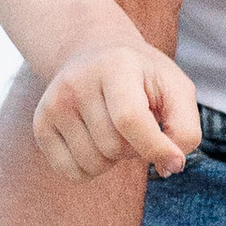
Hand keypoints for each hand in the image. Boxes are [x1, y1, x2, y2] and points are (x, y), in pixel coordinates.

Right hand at [32, 38, 203, 182]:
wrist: (95, 53)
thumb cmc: (144, 78)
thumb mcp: (175, 89)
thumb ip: (185, 128)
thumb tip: (170, 166)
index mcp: (116, 65)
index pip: (130, 119)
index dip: (156, 148)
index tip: (174, 161)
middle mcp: (77, 82)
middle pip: (114, 147)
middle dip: (135, 148)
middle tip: (136, 125)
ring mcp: (54, 103)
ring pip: (93, 163)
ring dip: (113, 160)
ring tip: (114, 131)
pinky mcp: (41, 124)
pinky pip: (71, 173)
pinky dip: (91, 170)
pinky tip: (95, 143)